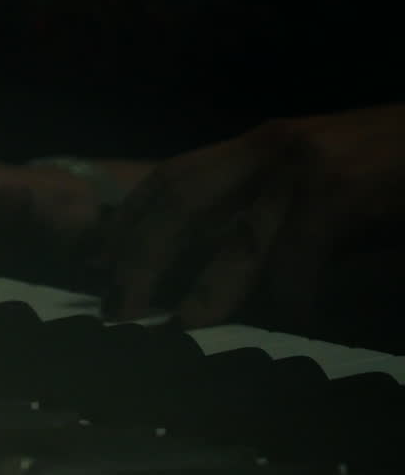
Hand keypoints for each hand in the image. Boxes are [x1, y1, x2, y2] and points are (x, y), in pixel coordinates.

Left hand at [102, 104, 404, 335]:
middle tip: (117, 305)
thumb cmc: (387, 169)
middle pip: (180, 202)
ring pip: (237, 236)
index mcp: (255, 145)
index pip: (170, 177)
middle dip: (141, 255)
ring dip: (206, 290)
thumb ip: (261, 212)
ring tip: (180, 328)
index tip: (99, 262)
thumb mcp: (311, 181)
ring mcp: (303, 166)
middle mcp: (268, 148)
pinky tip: (295, 321)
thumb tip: (207, 264)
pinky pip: (300, 256)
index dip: (129, 222)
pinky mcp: (340, 189)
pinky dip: (293, 296)